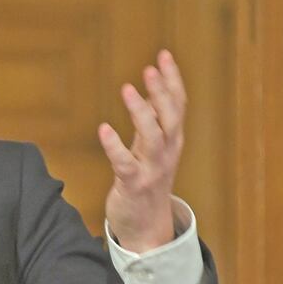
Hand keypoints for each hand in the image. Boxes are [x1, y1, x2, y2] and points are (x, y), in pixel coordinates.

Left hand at [98, 50, 185, 252]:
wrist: (147, 228)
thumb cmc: (147, 182)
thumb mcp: (153, 149)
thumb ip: (152, 122)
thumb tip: (150, 93)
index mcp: (172, 140)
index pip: (178, 105)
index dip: (172, 80)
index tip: (164, 55)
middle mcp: (167, 152)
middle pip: (170, 116)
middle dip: (162, 91)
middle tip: (150, 68)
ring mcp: (153, 169)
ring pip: (153, 136)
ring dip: (141, 111)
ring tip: (128, 88)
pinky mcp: (134, 184)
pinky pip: (125, 163)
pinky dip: (115, 146)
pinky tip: (104, 129)